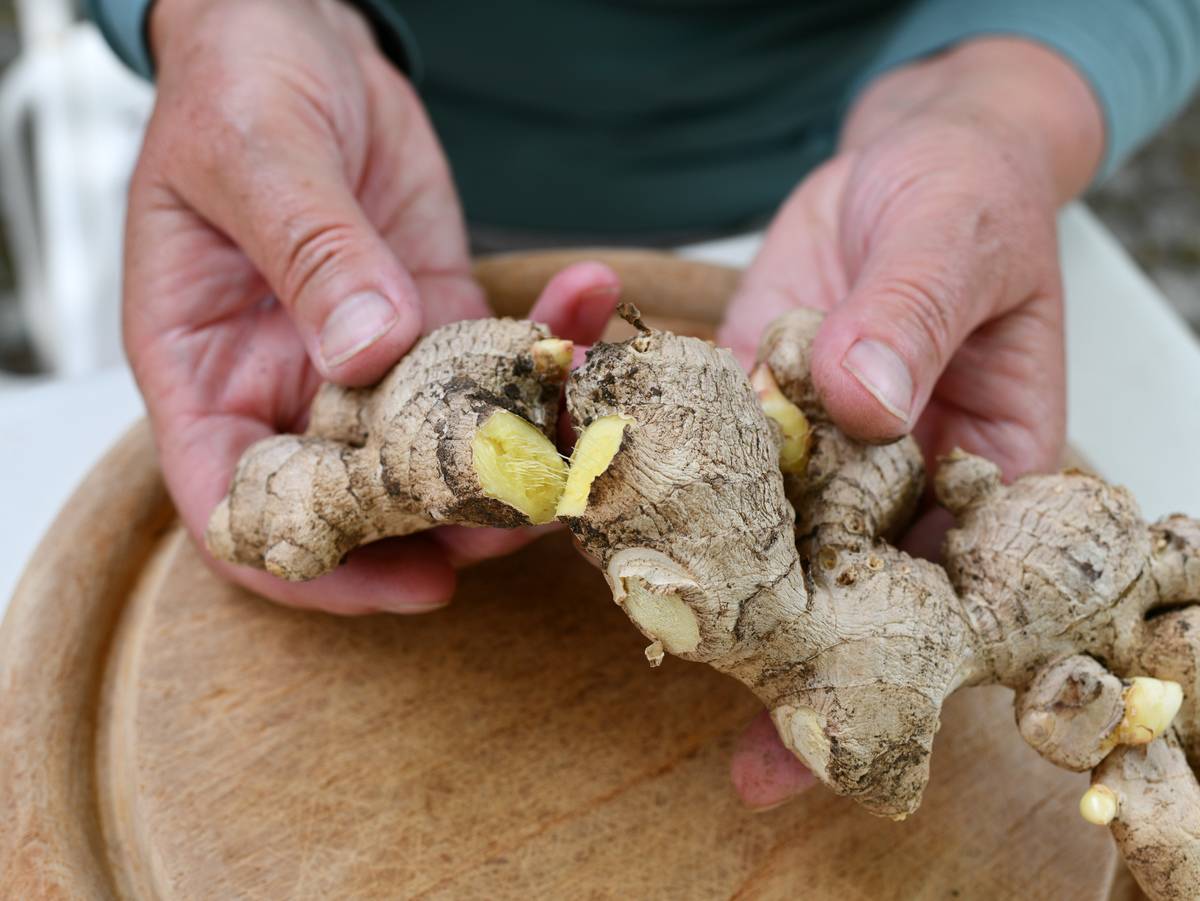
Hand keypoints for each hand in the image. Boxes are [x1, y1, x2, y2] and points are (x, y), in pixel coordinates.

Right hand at [125, 0, 618, 612]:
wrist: (300, 38)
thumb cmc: (240, 87)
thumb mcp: (258, 156)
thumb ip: (308, 253)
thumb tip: (367, 351)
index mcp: (206, 369)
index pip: (239, 506)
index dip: (313, 564)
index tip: (404, 585)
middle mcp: (287, 384)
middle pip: (360, 499)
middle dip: (449, 522)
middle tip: (536, 512)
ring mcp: (366, 360)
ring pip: (441, 447)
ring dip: (518, 449)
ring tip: (586, 428)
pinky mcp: (432, 320)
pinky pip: (492, 361)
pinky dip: (546, 347)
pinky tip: (592, 304)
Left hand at [717, 38, 1103, 806]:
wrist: (903, 154)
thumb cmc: (965, 193)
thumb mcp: (953, 241)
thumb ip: (911, 315)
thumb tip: (865, 396)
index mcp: (978, 464)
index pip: (947, 586)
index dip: (894, 663)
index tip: (835, 720)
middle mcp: (891, 477)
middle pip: (846, 587)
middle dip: (795, 661)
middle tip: (747, 750)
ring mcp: (812, 449)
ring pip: (763, 534)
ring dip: (712, 585)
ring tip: (656, 640)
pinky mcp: (747, 406)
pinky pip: (702, 455)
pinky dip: (657, 483)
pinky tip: (604, 524)